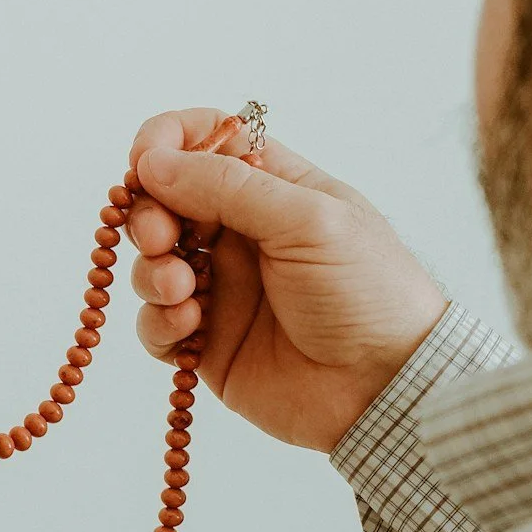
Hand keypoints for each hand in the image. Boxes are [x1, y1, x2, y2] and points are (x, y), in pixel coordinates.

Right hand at [127, 109, 446, 453]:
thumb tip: (153, 162)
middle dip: (149, 214)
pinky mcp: (209, 343)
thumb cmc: (370, 293)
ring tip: (182, 290)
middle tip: (161, 238)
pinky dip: (158, 321)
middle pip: (165, 202)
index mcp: (273, 188)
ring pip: (152, 263)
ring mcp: (223, 288)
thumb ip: (229, 187)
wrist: (389, 388)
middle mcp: (241, 233)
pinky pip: (155, 324)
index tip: (143, 164)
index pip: (205, 142)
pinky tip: (188, 327)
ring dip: (152, 271)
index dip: (166, 143)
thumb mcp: (310, 221)